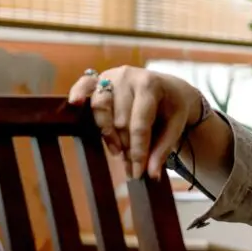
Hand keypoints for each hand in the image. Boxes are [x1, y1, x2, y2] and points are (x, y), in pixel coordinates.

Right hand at [67, 66, 201, 179]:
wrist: (170, 87)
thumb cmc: (173, 107)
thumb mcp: (175, 126)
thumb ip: (162, 149)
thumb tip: (151, 175)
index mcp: (151, 86)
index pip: (140, 125)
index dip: (138, 151)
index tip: (138, 173)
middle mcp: (129, 77)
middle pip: (120, 120)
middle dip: (126, 147)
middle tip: (131, 166)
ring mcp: (112, 75)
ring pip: (101, 108)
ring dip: (107, 134)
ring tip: (118, 150)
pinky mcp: (99, 78)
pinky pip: (84, 84)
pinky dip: (78, 93)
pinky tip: (76, 103)